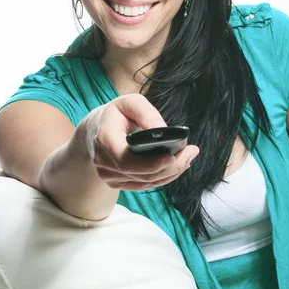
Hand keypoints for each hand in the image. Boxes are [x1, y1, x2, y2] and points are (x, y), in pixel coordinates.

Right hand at [82, 94, 198, 190]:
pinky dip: (163, 177)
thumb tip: (164, 130)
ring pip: (146, 183)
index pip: (127, 161)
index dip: (152, 164)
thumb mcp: (130, 103)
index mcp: (104, 140)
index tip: (174, 156)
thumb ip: (146, 113)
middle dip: (171, 166)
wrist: (96, 130)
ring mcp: (109, 176)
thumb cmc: (117, 114)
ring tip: (188, 157)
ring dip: (171, 173)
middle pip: (142, 175)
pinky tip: (177, 165)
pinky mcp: (118, 183)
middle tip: (192, 152)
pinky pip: (145, 185)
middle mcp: (104, 162)